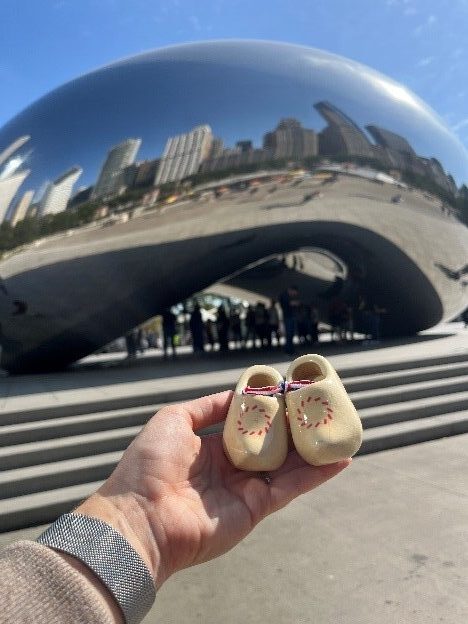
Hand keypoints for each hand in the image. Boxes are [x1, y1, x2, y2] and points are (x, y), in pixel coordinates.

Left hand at [77, 391, 349, 587]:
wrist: (142, 516)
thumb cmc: (151, 463)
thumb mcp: (175, 419)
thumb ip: (208, 407)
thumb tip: (237, 394)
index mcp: (210, 447)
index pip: (247, 425)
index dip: (269, 410)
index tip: (291, 393)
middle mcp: (231, 468)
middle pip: (272, 445)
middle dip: (296, 428)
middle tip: (322, 409)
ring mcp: (245, 489)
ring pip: (287, 465)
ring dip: (313, 449)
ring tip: (339, 430)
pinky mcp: (257, 508)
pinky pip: (292, 487)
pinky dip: (317, 474)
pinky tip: (340, 458)